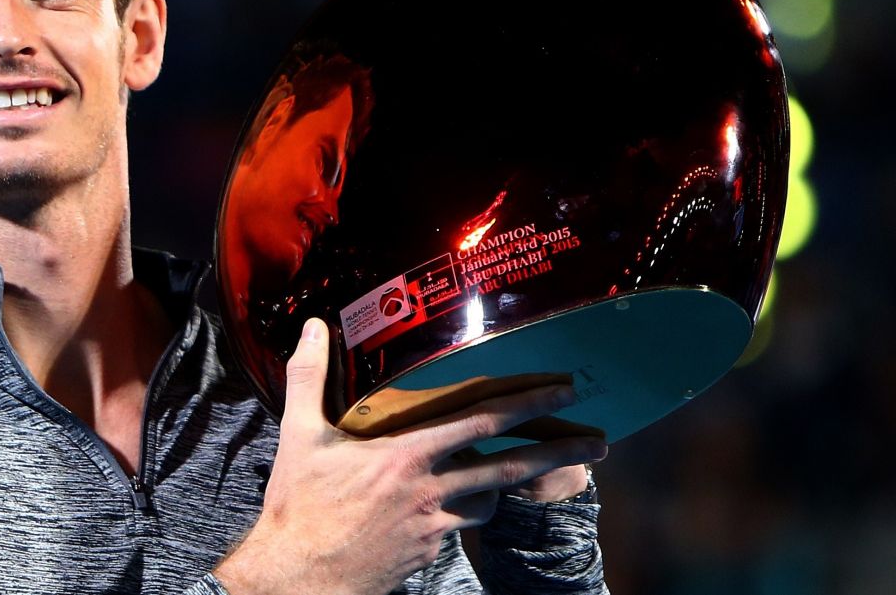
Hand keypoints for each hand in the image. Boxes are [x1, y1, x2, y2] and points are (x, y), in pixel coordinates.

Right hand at [215, 319, 607, 594]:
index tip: (563, 388)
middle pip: (510, 467)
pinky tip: (451, 504)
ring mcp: (434, 526)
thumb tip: (314, 326)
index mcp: (407, 455)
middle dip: (558, 452)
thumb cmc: (299, 507)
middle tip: (597, 441)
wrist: (298, 578)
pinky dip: (464, 511)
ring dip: (503, 485)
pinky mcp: (428, 552)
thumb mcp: (300, 435)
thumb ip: (309, 376)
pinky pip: (460, 526)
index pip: (481, 421)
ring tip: (513, 472)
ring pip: (488, 500)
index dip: (527, 402)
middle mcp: (431, 490)